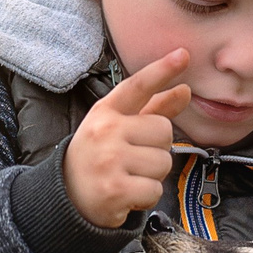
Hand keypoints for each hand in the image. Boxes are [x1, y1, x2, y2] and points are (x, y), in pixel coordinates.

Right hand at [64, 48, 191, 227]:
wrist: (68, 197)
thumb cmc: (100, 157)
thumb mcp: (118, 128)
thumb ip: (152, 109)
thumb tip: (184, 91)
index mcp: (106, 112)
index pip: (138, 86)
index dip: (162, 70)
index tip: (183, 55)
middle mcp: (105, 131)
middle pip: (164, 131)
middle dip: (156, 149)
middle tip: (132, 159)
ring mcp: (109, 160)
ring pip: (163, 162)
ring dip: (152, 175)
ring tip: (129, 177)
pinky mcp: (114, 190)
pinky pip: (155, 189)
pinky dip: (146, 196)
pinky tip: (127, 194)